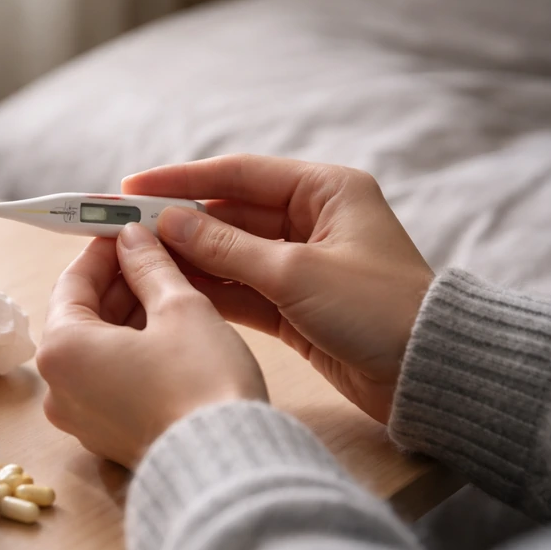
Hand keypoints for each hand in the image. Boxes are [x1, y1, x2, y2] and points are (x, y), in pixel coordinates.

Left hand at [37, 223, 266, 467]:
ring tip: (170, 289)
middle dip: (120, 283)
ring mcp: (80, 418)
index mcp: (62, 350)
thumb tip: (132, 238)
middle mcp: (58, 388)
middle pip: (82, 316)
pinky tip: (168, 332)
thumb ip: (150, 266)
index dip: (104, 250)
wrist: (226, 465)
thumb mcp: (180, 308)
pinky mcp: (106, 436)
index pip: (73, 282)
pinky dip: (132, 352)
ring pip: (97, 349)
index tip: (128, 229)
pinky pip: (109, 379)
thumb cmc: (202, 384)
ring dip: (129, 316)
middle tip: (156, 254)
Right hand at [123, 154, 433, 423]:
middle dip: (178, 223)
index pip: (239, 175)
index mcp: (325, 191)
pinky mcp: (295, 304)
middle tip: (122, 230)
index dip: (181, 180)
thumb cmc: (377, 310)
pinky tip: (171, 290)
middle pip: (229, 214)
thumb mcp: (296, 273)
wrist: (428, 374)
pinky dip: (209, 290)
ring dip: (188, 259)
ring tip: (135, 262)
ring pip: (230, 254)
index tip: (130, 187)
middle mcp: (312, 220)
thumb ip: (227, 247)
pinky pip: (241, 289)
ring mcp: (302, 264)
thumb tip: (168, 222)